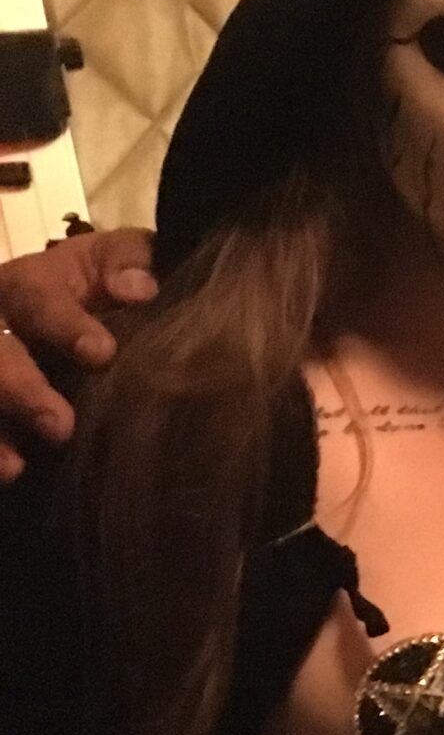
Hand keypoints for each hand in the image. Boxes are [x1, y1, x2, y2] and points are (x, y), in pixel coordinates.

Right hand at [0, 226, 154, 478]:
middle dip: (20, 389)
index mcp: (26, 286)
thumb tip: (140, 288)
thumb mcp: (109, 261)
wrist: (62, 303)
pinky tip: (7, 472)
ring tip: (13, 465)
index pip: (38, 303)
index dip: (66, 326)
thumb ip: (127, 264)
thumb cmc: (94, 282)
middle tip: (60, 425)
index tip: (101, 353)